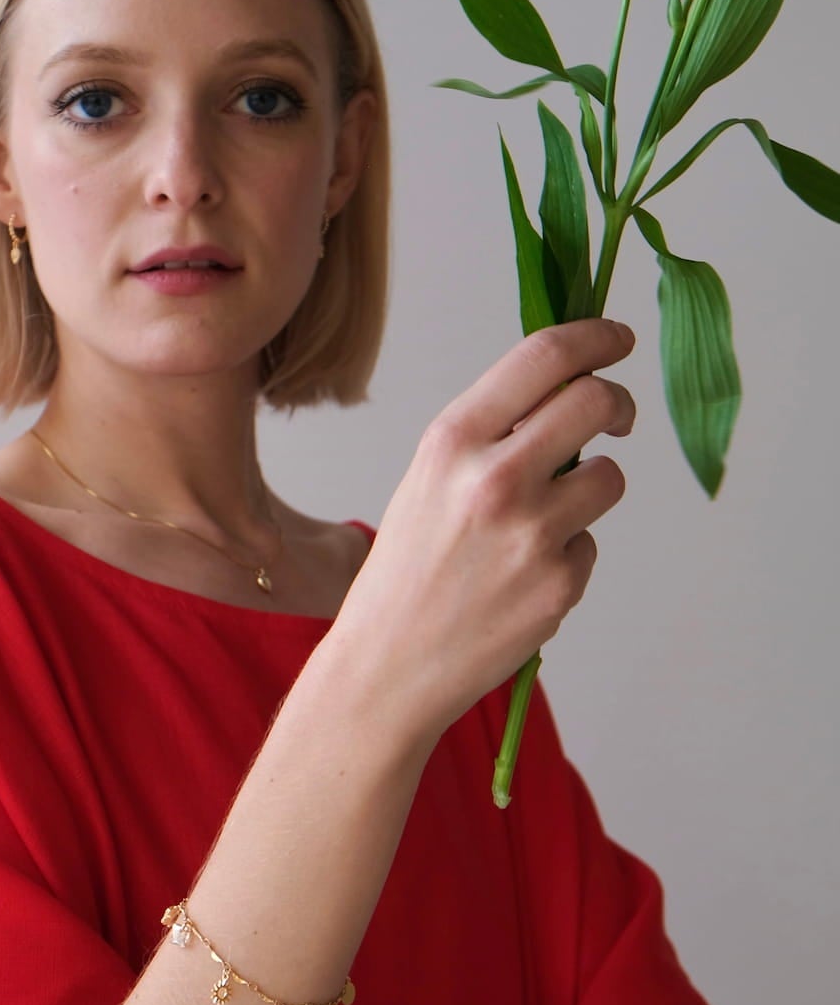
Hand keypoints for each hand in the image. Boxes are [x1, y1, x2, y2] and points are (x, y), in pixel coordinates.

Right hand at [331, 316, 636, 745]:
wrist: (386, 666)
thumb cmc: (405, 572)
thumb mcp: (427, 480)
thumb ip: (490, 435)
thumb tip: (565, 391)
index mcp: (452, 441)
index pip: (544, 357)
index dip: (596, 337)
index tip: (618, 339)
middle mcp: (496, 478)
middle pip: (597, 402)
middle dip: (618, 403)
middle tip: (617, 415)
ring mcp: (534, 533)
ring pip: (609, 476)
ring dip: (591, 488)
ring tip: (537, 525)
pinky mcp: (560, 584)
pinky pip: (590, 545)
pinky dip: (566, 556)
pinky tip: (518, 582)